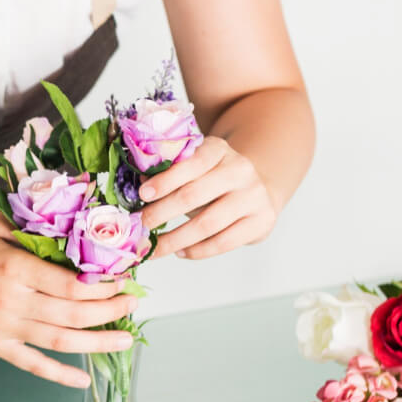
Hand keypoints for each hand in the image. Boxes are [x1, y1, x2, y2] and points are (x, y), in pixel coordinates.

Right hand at [0, 213, 136, 386]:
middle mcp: (11, 303)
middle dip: (111, 310)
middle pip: (74, 313)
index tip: (124, 277)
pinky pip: (33, 365)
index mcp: (13, 268)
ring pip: (62, 341)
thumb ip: (34, 227)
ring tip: (126, 337)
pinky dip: (60, 376)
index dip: (104, 284)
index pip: (71, 283)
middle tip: (133, 303)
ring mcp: (3, 329)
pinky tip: (84, 380)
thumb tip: (79, 229)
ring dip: (99, 341)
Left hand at [140, 137, 279, 259]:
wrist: (259, 190)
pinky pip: (223, 242)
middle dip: (161, 213)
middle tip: (140, 227)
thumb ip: (170, 174)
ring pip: (207, 223)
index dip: (165, 180)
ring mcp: (254, 196)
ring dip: (175, 239)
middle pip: (194, 195)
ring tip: (154, 248)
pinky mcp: (262, 221)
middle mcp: (240, 170)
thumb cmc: (215, 181)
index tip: (142, 195)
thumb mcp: (195, 169)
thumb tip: (139, 186)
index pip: (192, 163)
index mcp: (219, 149)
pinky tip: (181, 252)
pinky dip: (198, 251)